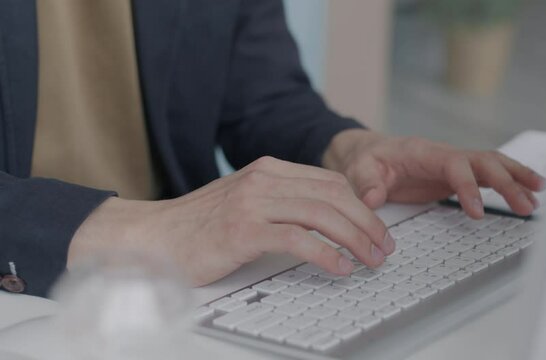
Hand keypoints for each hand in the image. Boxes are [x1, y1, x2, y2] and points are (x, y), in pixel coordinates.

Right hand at [68, 157, 392, 286]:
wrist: (152, 236)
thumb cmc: (200, 226)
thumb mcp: (246, 202)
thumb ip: (282, 202)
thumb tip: (327, 219)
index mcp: (268, 170)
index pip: (330, 181)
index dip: (361, 205)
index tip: (377, 228)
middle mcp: (264, 179)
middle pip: (334, 195)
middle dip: (367, 222)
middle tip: (384, 247)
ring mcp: (253, 203)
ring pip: (322, 214)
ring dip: (355, 239)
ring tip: (371, 260)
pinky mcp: (243, 230)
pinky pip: (298, 240)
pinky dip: (326, 254)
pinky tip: (340, 268)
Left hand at [323, 129, 545, 217]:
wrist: (368, 152)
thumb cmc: (366, 160)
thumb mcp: (358, 171)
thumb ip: (367, 183)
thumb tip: (373, 199)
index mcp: (423, 152)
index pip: (455, 165)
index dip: (469, 186)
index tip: (477, 212)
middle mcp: (444, 154)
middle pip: (483, 162)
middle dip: (507, 183)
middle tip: (525, 206)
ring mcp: (453, 163)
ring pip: (492, 164)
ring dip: (516, 178)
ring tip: (539, 195)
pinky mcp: (456, 174)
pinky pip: (488, 174)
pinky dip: (510, 181)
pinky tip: (528, 192)